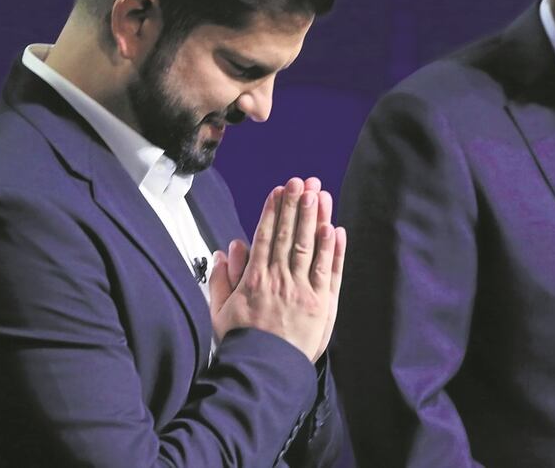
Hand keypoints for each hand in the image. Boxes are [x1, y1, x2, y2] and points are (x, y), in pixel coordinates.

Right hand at [209, 177, 346, 361]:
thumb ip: (221, 280)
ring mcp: (303, 290)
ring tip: (319, 194)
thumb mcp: (220, 311)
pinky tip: (335, 230)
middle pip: (290, 234)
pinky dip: (333, 249)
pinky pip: (329, 271)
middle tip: (302, 181)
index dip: (274, 210)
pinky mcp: (322, 304)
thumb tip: (225, 252)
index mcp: (255, 278)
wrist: (263, 372)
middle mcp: (280, 279)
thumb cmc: (242, 344)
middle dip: (296, 205)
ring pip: (310, 246)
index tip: (279, 190)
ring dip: (315, 218)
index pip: (266, 235)